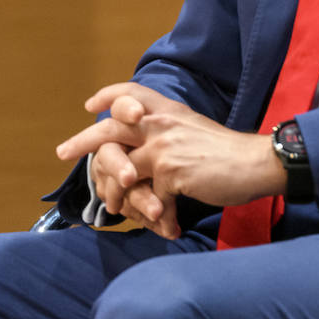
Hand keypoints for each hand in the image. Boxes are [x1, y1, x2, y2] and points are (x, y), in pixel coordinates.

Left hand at [56, 82, 285, 238]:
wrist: (256, 162)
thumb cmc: (228, 151)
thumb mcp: (193, 127)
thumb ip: (167, 131)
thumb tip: (145, 145)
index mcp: (166, 110)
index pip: (129, 92)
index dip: (108, 96)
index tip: (89, 105)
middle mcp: (160, 124)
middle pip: (110, 128)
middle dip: (82, 142)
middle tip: (62, 152)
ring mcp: (162, 148)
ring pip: (123, 171)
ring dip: (115, 193)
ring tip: (112, 208)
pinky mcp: (171, 173)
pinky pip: (150, 198)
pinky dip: (156, 215)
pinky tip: (164, 227)